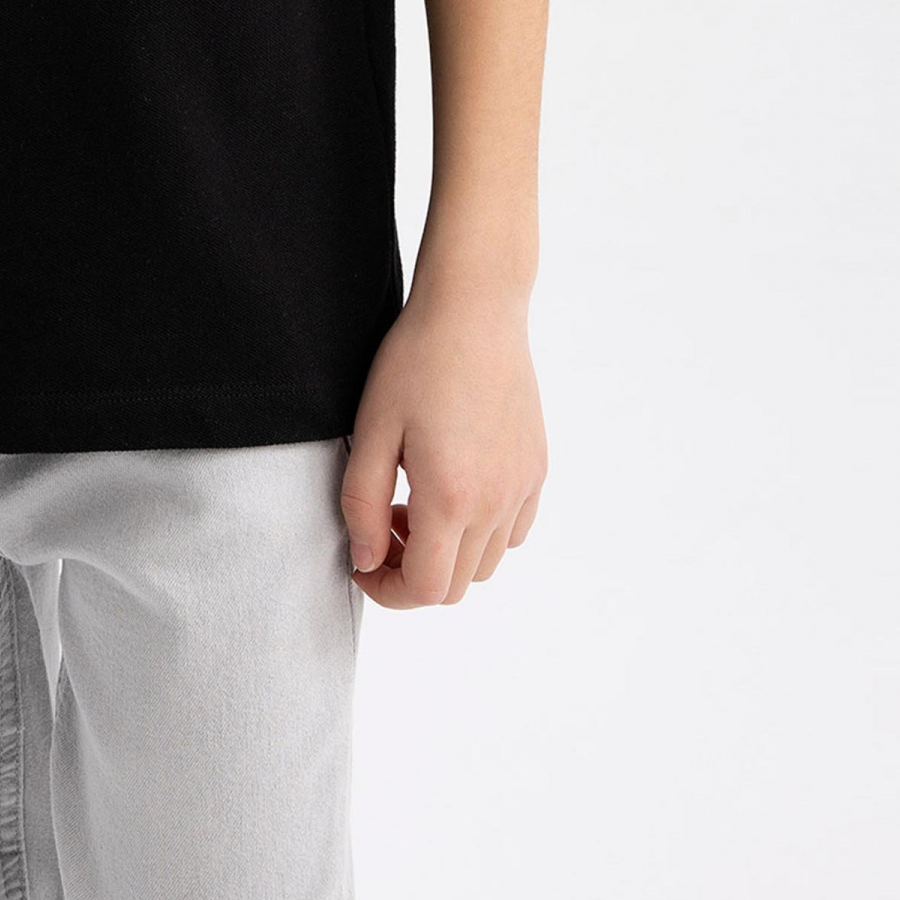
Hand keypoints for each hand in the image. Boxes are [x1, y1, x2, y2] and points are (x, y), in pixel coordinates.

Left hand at [341, 285, 545, 609]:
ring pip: (486, 563)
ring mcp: (524, 486)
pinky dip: (482, 532)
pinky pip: (513, 530)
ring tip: (415, 502)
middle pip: (455, 584)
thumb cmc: (416, 360)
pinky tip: (454, 487)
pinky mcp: (536, 468)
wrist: (476, 308)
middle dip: (411, 573)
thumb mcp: (373, 429)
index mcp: (452, 497)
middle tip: (383, 525)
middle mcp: (497, 502)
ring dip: (447, 553)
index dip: (387, 591)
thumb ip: (363, 505)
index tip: (362, 561)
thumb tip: (367, 561)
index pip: (425, 589)